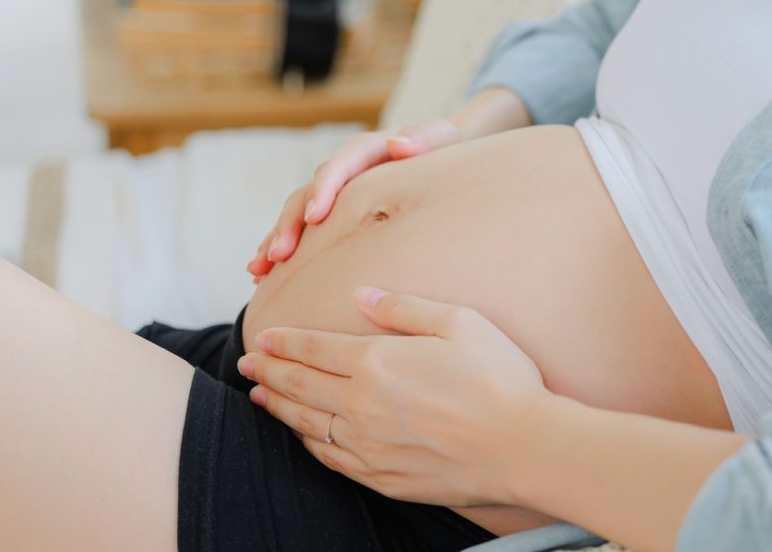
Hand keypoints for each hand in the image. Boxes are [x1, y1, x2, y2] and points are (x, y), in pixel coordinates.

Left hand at [238, 286, 551, 506]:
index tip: (261, 337)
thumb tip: (363, 294)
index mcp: (377, 361)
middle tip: (247, 363)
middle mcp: (362, 405)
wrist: (524, 447)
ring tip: (262, 394)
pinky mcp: (382, 477)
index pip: (313, 348)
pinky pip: (330, 458)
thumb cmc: (499, 378)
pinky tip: (302, 434)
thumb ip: (405, 307)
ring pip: (307, 424)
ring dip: (280, 406)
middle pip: (299, 385)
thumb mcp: (459, 322)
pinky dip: (307, 443)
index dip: (283, 342)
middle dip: (268, 370)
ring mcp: (368, 446)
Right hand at [246, 119, 464, 281]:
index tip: (314, 216)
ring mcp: (335, 190)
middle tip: (277, 255)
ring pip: (296, 213)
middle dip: (289, 224)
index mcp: (367, 150)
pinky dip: (282, 248)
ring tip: (257, 271)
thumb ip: (424, 137)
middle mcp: (343, 170)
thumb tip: (399, 144)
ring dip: (276, 240)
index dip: (324, 190)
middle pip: (308, 193)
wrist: (439, 149)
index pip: (339, 166)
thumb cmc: (444, 146)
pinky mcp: (332, 210)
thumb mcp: (441, 137)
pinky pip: (302, 230)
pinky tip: (263, 276)